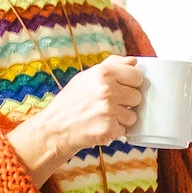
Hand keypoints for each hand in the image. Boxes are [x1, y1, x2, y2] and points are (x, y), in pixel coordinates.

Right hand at [8, 57, 143, 186]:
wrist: (55, 128)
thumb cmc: (70, 103)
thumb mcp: (86, 77)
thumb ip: (112, 66)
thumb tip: (133, 61)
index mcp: (103, 73)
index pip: (137, 76)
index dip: (132, 84)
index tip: (124, 89)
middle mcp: (107, 90)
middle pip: (137, 96)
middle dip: (127, 102)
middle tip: (110, 105)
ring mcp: (109, 110)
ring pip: (133, 115)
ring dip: (122, 118)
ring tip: (105, 117)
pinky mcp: (109, 129)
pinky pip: (125, 130)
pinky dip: (115, 131)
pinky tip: (101, 126)